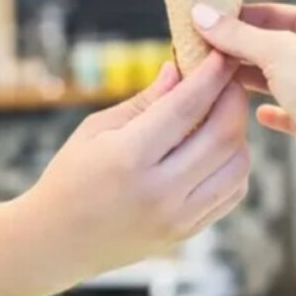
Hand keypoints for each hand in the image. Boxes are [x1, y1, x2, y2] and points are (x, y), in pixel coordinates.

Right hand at [23, 53, 250, 273]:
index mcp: (128, 157)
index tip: (220, 54)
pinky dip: (233, 164)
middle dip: (233, 98)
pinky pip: (231, 193)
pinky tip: (216, 148)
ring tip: (221, 113)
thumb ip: (142, 102)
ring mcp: (177, 217)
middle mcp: (159, 190)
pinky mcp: (187, 232)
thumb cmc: (69, 177)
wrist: (56, 240)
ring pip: (237, 165)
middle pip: (223, 134)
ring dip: (238, 132)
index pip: (185, 106)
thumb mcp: (94, 131)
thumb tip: (177, 70)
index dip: (209, 75)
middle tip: (227, 79)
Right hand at [191, 2, 295, 177]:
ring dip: (247, 77)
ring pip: (274, 75)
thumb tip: (199, 13)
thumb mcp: (273, 50)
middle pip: (272, 44)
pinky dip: (267, 108)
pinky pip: (284, 107)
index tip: (208, 20)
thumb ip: (234, 34)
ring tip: (213, 76)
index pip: (275, 12)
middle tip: (202, 48)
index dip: (240, 16)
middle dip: (238, 48)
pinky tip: (253, 111)